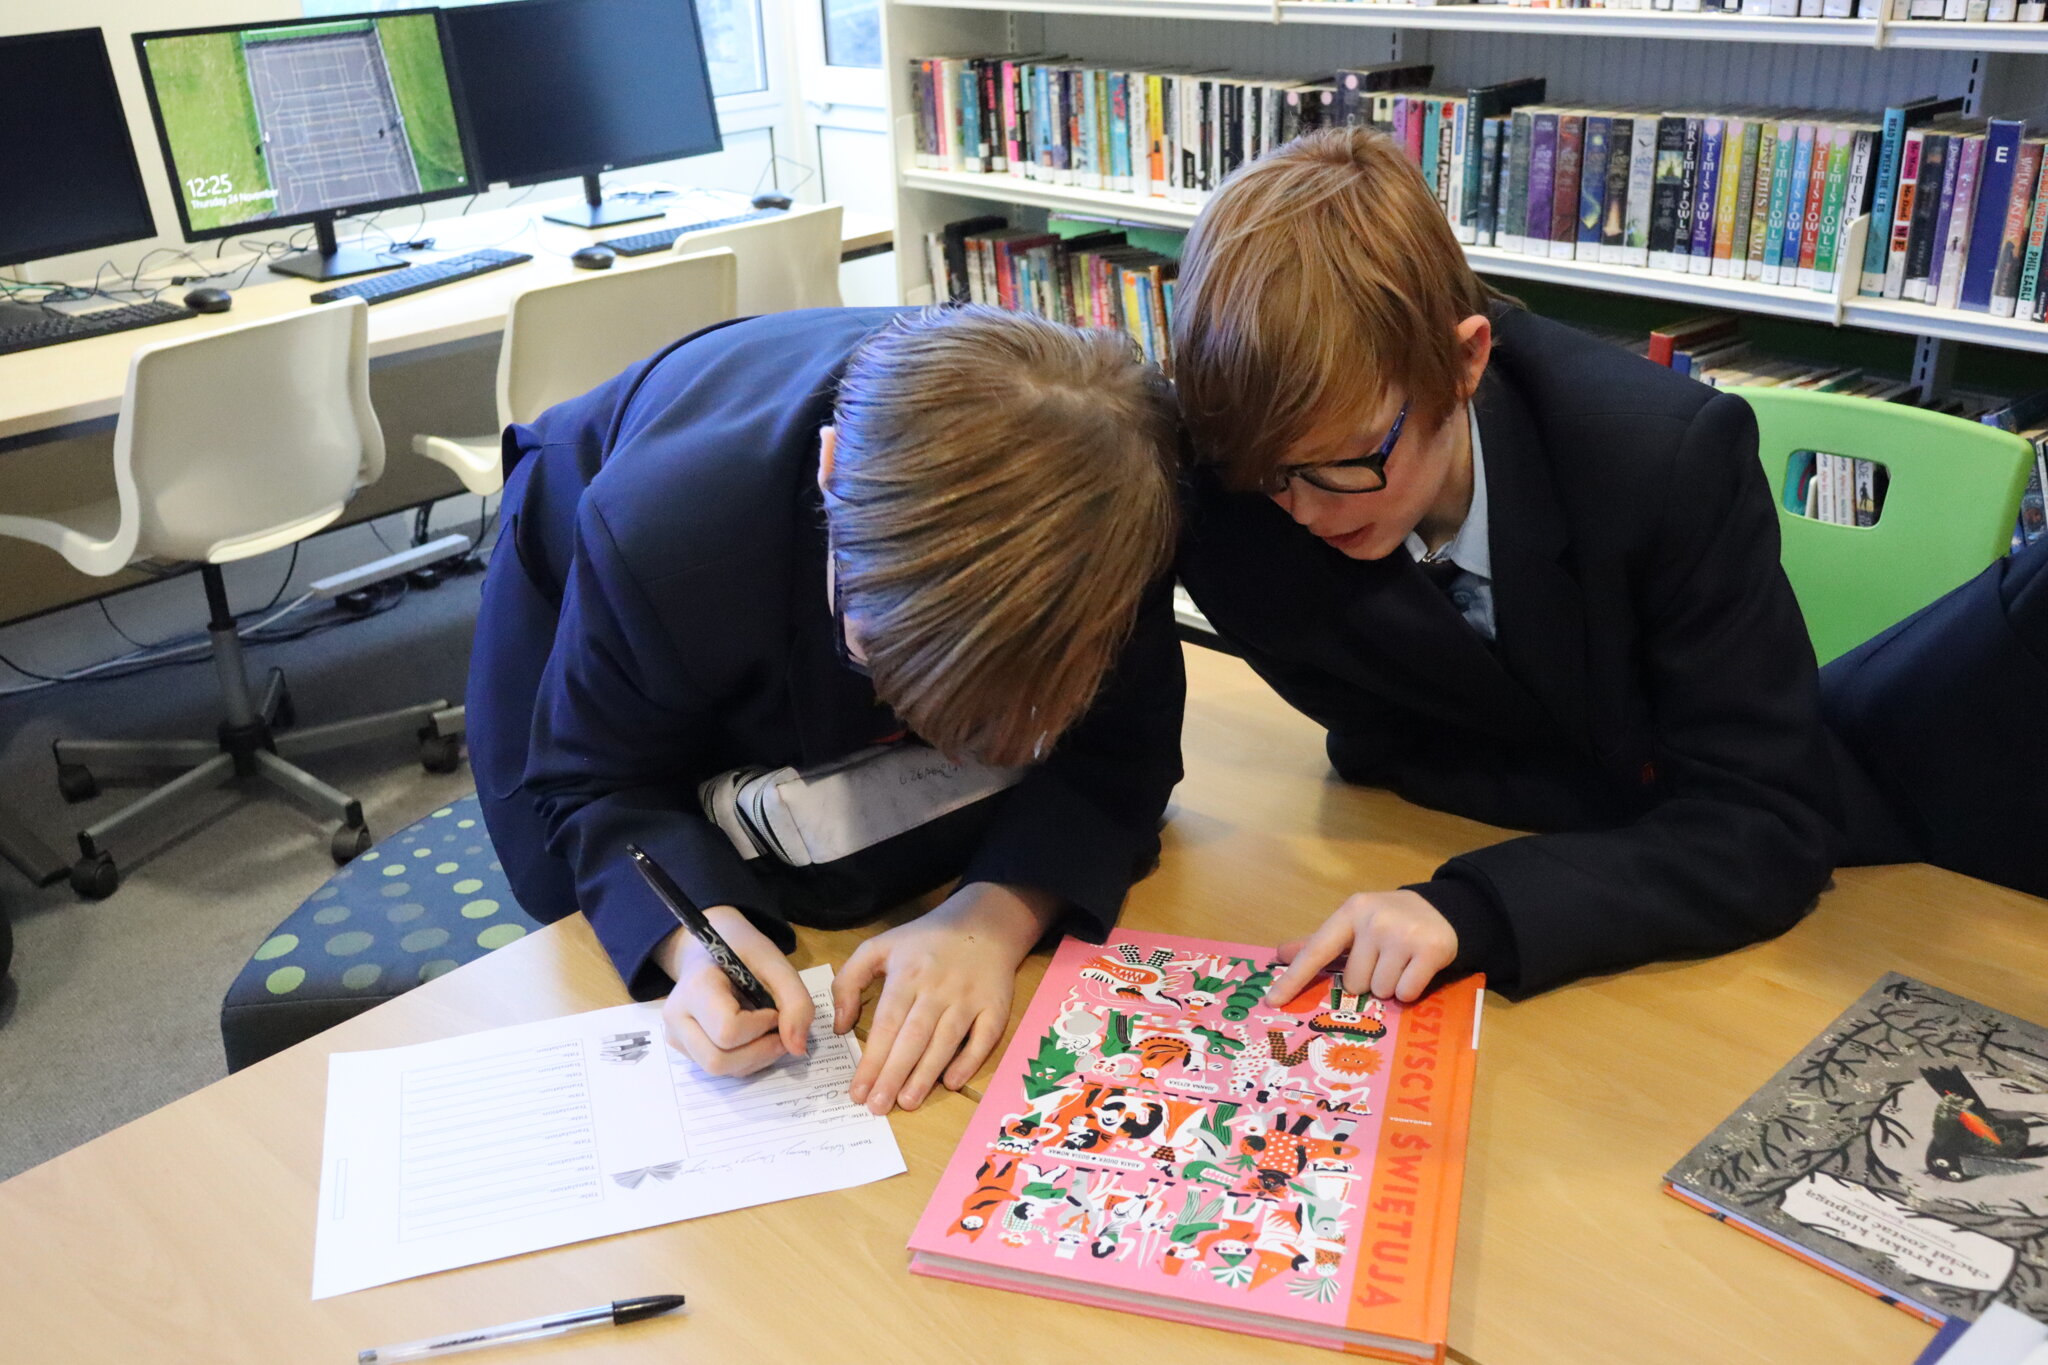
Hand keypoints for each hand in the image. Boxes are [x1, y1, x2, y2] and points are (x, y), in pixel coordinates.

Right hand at [656, 907, 814, 1078]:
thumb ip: (796, 1002)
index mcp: (696, 988)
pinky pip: (718, 1069)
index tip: (774, 1009)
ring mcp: (675, 1036)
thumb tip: (797, 1049)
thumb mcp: (776, 964)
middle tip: (779, 1032)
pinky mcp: (683, 1049)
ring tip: (768, 1034)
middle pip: (718, 1060)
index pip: (728, 1029)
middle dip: (759, 1052)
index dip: (761, 1026)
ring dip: (755, 1059)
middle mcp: (676, 1017)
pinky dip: (745, 1061)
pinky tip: (753, 1038)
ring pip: (719, 1069)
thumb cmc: (743, 952)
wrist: (709, 950)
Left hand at [831, 882, 1055, 1114]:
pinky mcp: (996, 1006)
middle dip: (893, 1075)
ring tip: (906, 1102)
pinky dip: (969, 1061)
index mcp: (907, 975)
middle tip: (877, 1107)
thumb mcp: (879, 947)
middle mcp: (938, 988)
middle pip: (913, 1037)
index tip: (857, 1091)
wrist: (984, 923)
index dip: (871, 1060)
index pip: (886, 1024)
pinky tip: (951, 1082)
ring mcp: (970, 998)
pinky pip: (984, 1038)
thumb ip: (849, 981)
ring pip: (946, 1041)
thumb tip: (840, 1026)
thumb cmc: (924, 942)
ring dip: (926, 1075)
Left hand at [1267, 890, 1457, 1004]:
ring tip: (1401, 964)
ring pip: (1379, 991)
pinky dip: (1409, 991)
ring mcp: (1403, 935)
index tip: (1273, 1002)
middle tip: (1383, 961)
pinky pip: (1405, 994)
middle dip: (1367, 980)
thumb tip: (1280, 953)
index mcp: (1350, 912)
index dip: (1293, 979)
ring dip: (1389, 986)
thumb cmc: (1389, 922)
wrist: (1443, 910)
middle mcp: (1374, 920)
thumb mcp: (1354, 924)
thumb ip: (1318, 942)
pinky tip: (1416, 970)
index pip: (1316, 951)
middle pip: (1353, 982)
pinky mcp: (1430, 950)